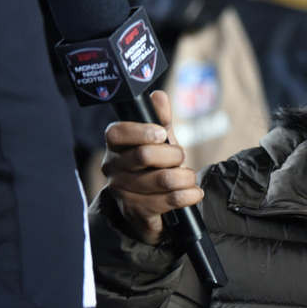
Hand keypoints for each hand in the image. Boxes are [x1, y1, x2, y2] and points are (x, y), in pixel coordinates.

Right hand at [101, 90, 202, 243]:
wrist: (152, 210)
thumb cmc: (155, 168)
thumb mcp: (159, 142)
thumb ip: (160, 119)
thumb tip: (158, 96)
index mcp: (116, 146)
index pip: (118, 133)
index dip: (142, 131)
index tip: (162, 134)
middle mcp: (113, 167)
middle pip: (145, 154)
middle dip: (174, 155)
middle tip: (181, 158)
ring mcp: (122, 191)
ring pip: (162, 179)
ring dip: (185, 177)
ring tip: (189, 178)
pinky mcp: (136, 211)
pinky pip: (169, 200)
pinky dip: (189, 195)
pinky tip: (194, 193)